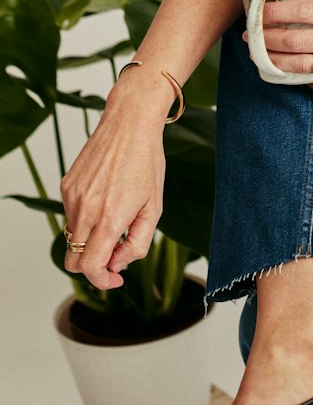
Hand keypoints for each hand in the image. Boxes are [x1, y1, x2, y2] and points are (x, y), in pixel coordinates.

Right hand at [60, 94, 165, 289]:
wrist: (129, 123)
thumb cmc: (147, 161)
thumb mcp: (154, 207)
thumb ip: (137, 243)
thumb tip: (117, 264)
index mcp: (110, 217)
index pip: (91, 268)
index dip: (102, 281)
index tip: (115, 278)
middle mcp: (85, 209)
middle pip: (74, 260)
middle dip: (92, 266)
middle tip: (114, 255)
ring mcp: (72, 197)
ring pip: (72, 238)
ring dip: (90, 239)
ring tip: (115, 217)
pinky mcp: (66, 186)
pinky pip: (71, 215)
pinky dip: (85, 218)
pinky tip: (105, 198)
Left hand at [251, 0, 312, 95]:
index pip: (300, 10)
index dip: (273, 12)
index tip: (257, 11)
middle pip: (291, 39)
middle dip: (264, 39)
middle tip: (250, 37)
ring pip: (299, 66)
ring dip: (275, 62)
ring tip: (261, 58)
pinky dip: (305, 82)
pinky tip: (296, 77)